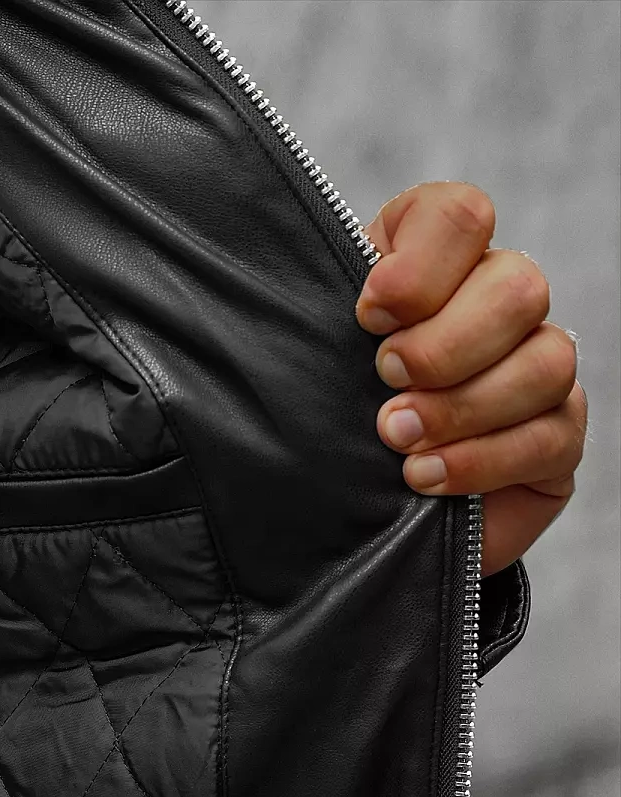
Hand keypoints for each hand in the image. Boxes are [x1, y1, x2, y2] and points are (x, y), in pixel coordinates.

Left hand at [355, 181, 587, 577]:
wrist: (347, 504)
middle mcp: (499, 301)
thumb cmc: (328, 414)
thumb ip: (325, 314)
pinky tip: (426, 478)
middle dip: (443, 346)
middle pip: (518, 287)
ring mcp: (538, 367)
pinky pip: (550, 437)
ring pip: (547, 360)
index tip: (367, 318)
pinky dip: (481, 461)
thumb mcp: (316, 353)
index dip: (418, 268)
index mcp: (435, 259)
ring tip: (399, 440)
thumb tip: (340, 303)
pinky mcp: (556, 436)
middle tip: (386, 382)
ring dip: (464, 407)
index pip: (460, 216)